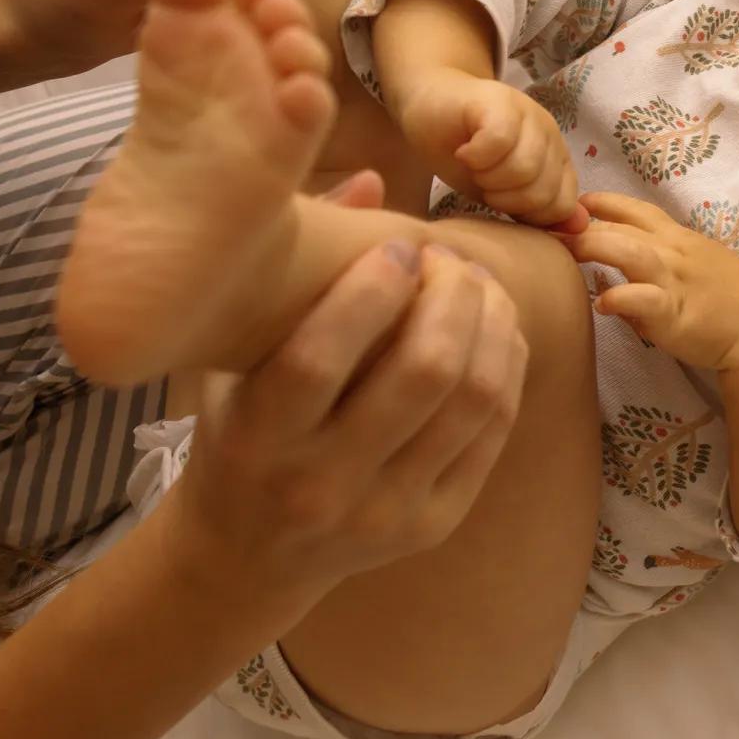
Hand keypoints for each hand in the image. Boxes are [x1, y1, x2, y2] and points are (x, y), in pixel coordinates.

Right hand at [170, 240, 526, 604]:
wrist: (246, 559)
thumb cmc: (237, 434)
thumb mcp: (231, 366)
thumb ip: (292, 276)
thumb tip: (371, 179)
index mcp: (256, 439)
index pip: (320, 358)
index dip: (372, 289)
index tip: (400, 245)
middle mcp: (319, 483)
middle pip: (421, 372)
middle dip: (453, 295)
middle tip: (453, 259)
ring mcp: (384, 512)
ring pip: (472, 398)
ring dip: (493, 324)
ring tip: (482, 285)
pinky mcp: (432, 524)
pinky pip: (493, 431)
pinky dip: (508, 367)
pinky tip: (498, 330)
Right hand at [395, 68, 585, 229]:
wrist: (428, 108)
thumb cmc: (465, 154)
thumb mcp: (501, 192)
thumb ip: (539, 210)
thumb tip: (580, 226)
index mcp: (556, 159)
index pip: (563, 204)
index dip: (526, 215)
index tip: (498, 199)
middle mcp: (549, 135)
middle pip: (543, 191)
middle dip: (504, 199)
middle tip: (481, 180)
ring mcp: (528, 114)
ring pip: (524, 169)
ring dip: (489, 178)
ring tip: (473, 166)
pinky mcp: (500, 101)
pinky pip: (500, 141)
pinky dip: (476, 157)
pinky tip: (463, 152)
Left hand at [557, 190, 738, 370]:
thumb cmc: (726, 299)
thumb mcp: (693, 269)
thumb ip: (656, 266)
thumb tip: (616, 279)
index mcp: (677, 238)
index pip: (634, 209)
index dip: (600, 203)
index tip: (571, 202)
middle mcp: (673, 252)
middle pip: (622, 227)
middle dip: (581, 224)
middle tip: (544, 226)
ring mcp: (675, 280)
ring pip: (630, 252)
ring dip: (595, 247)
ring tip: (564, 250)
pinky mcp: (676, 313)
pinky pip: (644, 300)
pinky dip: (621, 297)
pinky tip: (601, 302)